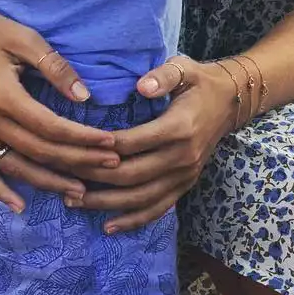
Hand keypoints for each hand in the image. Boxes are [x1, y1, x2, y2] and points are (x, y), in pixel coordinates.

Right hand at [0, 0, 119, 211]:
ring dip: (47, 182)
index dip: (83, 138)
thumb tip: (84, 96)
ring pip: (13, 167)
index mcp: (3, 96)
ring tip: (78, 191)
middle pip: (38, 151)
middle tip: (109, 168)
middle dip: (77, 162)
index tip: (111, 144)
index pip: (52, 127)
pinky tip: (19, 205)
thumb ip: (55, 68)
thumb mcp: (24, 39)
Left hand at [72, 56, 239, 232]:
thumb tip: (141, 86)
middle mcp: (183, 156)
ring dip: (105, 204)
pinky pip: (158, 208)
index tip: (73, 148)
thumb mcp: (184, 68)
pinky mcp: (186, 184)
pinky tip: (108, 226)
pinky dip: (133, 220)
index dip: (101, 148)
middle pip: (131, 176)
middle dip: (94, 180)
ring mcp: (186, 174)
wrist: (232, 100)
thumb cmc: (200, 81)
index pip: (132, 143)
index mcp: (179, 127)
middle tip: (62, 178)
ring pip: (140, 199)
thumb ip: (163, 75)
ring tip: (73, 202)